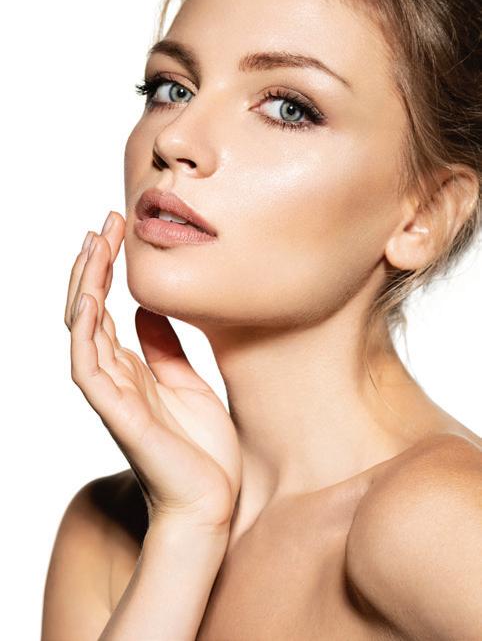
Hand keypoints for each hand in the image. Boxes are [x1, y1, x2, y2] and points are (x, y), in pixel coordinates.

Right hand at [65, 211, 241, 529]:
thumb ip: (163, 348)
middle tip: (103, 222)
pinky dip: (85, 331)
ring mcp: (111, 394)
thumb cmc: (201, 451)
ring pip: (82, 330)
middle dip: (92, 265)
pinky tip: (90, 298)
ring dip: (84, 285)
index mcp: (131, 369)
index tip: (117, 229)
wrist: (211, 504)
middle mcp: (114, 377)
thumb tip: (146, 309)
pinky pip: (89, 366)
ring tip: (93, 243)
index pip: (106, 310)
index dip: (106, 269)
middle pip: (88, 310)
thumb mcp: (187, 383)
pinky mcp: (118, 414)